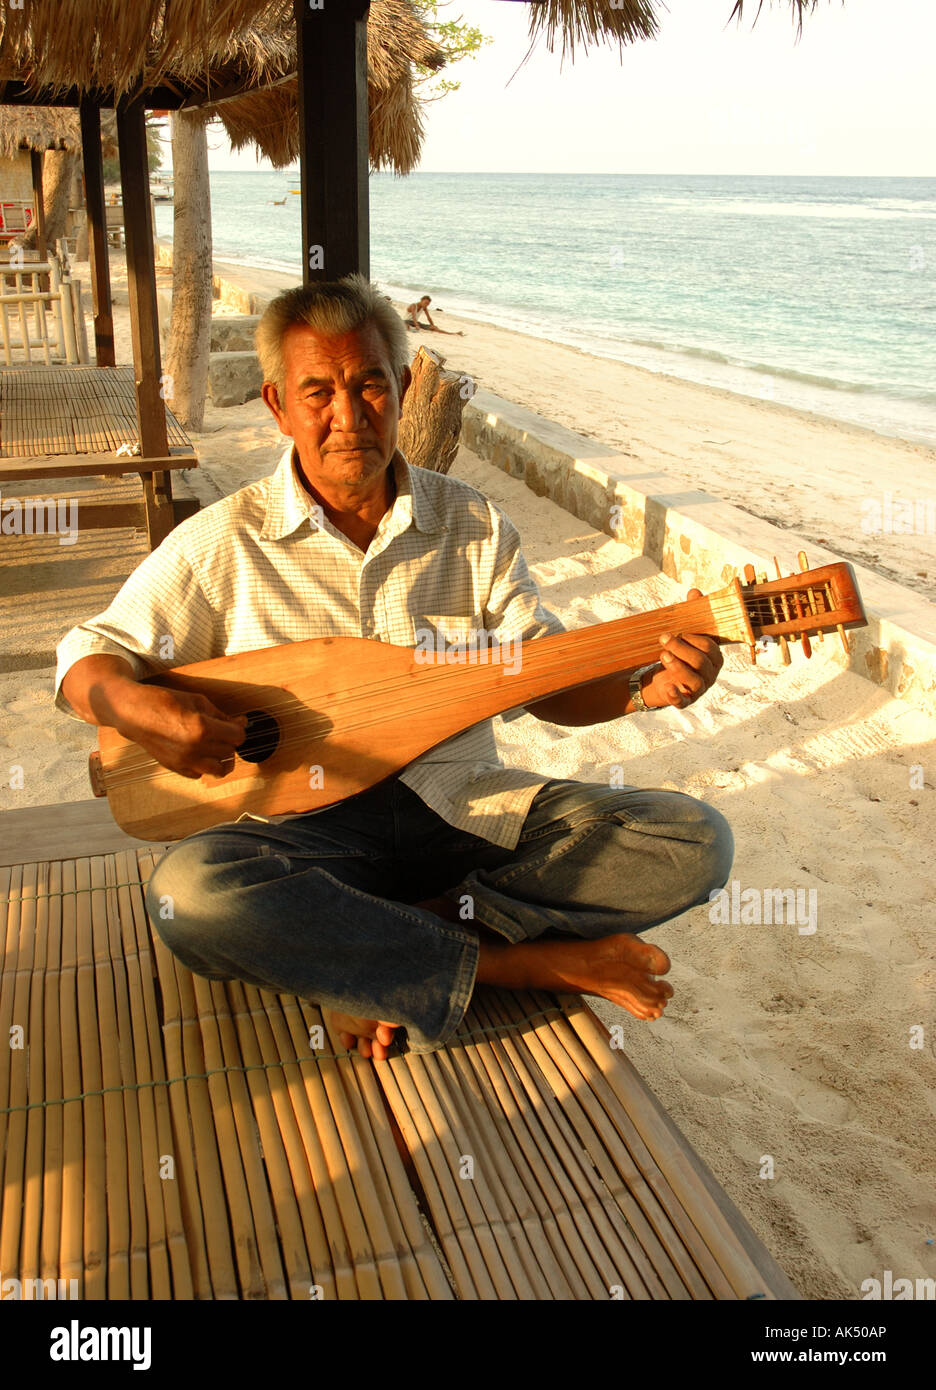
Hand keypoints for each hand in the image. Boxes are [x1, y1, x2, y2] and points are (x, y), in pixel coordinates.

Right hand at [112, 681, 247, 778]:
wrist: (133, 713)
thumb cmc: (163, 701)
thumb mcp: (197, 701)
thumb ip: (221, 715)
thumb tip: (242, 722)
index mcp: (202, 728)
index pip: (237, 737)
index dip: (238, 729)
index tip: (235, 725)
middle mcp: (194, 748)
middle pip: (229, 752)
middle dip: (228, 741)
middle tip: (221, 732)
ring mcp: (184, 761)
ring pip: (219, 770)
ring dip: (221, 759)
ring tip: (215, 747)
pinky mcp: (175, 768)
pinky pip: (199, 774)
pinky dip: (203, 766)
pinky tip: (198, 753)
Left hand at [642, 588, 722, 709]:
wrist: (658, 679)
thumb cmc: (676, 654)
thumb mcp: (683, 635)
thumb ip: (691, 614)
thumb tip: (694, 592)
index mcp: (713, 658)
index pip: (710, 647)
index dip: (694, 639)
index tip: (678, 631)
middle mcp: (710, 675)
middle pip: (701, 662)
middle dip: (682, 648)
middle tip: (664, 639)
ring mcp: (698, 690)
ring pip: (694, 680)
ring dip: (677, 666)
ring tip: (662, 655)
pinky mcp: (684, 701)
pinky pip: (682, 701)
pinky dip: (675, 695)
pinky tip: (666, 687)